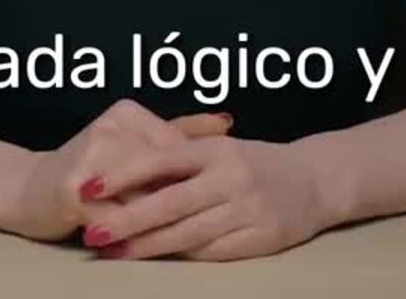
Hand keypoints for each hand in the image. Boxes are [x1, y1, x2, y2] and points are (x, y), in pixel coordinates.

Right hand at [0, 99, 230, 240]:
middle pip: (163, 174)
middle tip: (211, 219)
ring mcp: (90, 157)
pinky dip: (136, 235)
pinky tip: (151, 247)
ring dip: (165, 221)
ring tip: (188, 237)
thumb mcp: (133, 145)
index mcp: (127, 113)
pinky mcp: (73, 190)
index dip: (198, 177)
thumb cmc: (89, 172)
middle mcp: (109, 128)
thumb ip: (178, 132)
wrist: (26, 190)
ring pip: (144, 197)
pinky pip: (117, 217)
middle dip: (185, 201)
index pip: (177, 148)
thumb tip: (227, 122)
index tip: (219, 195)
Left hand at [76, 135, 335, 260]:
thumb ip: (179, 156)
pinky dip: (181, 256)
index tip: (88, 188)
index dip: (122, 175)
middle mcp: (231, 178)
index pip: (161, 160)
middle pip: (170, 203)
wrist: (317, 180)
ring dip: (147, 246)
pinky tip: (155, 258)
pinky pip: (212, 252)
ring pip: (188, 233)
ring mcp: (247, 210)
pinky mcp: (260, 239)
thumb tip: (122, 169)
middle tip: (92, 233)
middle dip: (127, 220)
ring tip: (115, 252)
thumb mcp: (221, 148)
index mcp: (216, 150)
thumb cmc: (256, 162)